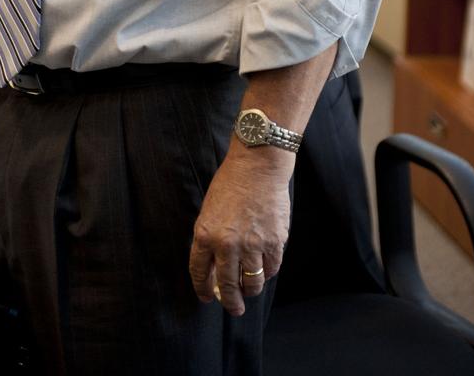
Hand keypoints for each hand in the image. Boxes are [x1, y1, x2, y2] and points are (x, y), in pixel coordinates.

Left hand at [188, 149, 291, 316]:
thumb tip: (214, 268)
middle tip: (234, 309)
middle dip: (230, 302)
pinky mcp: (274, 242)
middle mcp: (227, 244)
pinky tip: (265, 267)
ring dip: (251, 290)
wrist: (257, 166)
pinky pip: (271, 269)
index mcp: (205, 234)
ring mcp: (252, 245)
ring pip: (252, 283)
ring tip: (250, 290)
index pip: (199, 272)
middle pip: (227, 286)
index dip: (202, 289)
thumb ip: (209, 238)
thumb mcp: (209, 210)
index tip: (206, 298)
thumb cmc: (231, 184)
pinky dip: (268, 271)